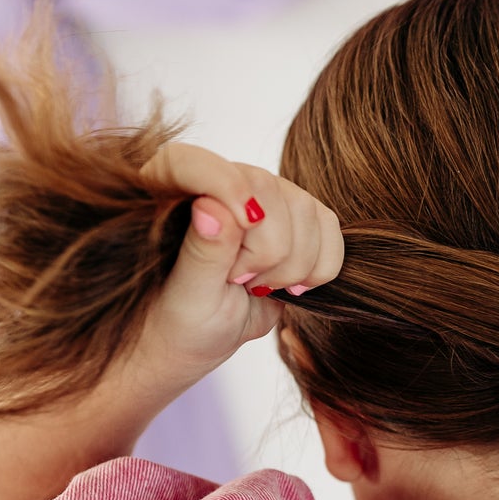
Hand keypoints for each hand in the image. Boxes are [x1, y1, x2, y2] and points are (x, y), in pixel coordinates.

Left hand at [138, 143, 343, 380]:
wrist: (204, 337)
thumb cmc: (181, 318)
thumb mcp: (188, 296)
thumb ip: (202, 251)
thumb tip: (211, 205)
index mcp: (169, 189)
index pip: (194, 162)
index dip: (226, 187)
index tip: (244, 227)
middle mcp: (221, 180)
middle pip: (267, 189)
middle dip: (265, 251)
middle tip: (237, 282)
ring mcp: (263, 195)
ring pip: (306, 211)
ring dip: (292, 266)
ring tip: (256, 286)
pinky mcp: (296, 217)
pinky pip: (330, 229)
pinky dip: (319, 268)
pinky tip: (288, 286)